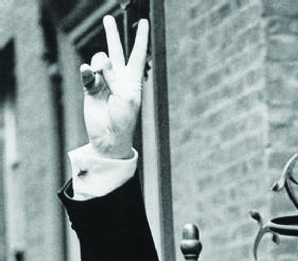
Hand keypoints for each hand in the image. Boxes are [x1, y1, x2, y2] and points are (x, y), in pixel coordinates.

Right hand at [80, 15, 148, 158]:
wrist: (109, 137)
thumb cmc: (124, 120)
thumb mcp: (126, 97)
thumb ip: (115, 76)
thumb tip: (101, 63)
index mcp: (133, 79)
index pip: (138, 53)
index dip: (141, 38)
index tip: (144, 22)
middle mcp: (118, 77)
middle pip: (115, 50)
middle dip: (112, 34)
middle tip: (108, 19)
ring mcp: (104, 81)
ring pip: (99, 59)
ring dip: (100, 64)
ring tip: (101, 77)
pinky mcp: (90, 87)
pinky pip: (87, 71)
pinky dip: (87, 71)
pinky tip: (88, 73)